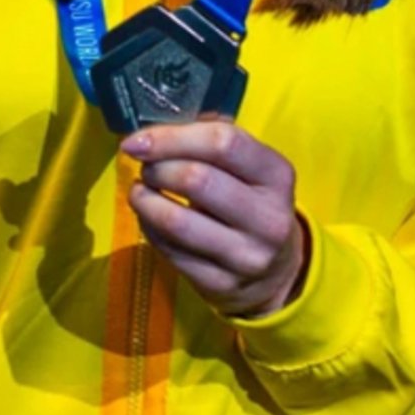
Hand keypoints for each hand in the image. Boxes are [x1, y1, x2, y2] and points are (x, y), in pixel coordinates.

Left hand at [122, 120, 308, 318]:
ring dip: (145, 200)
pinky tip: (149, 217)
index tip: (138, 140)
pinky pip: (169, 251)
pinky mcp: (220, 284)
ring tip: (140, 191)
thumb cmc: (252, 203)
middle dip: (157, 168)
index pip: (224, 143)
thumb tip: (155, 129)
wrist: (277, 271)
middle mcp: (268, 218)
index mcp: (277, 175)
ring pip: (177, 221)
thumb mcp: (251, 168)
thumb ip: (212, 142)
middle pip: (196, 180)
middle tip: (145, 167)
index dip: (172, 137)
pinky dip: (148, 228)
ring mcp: (245, 256)